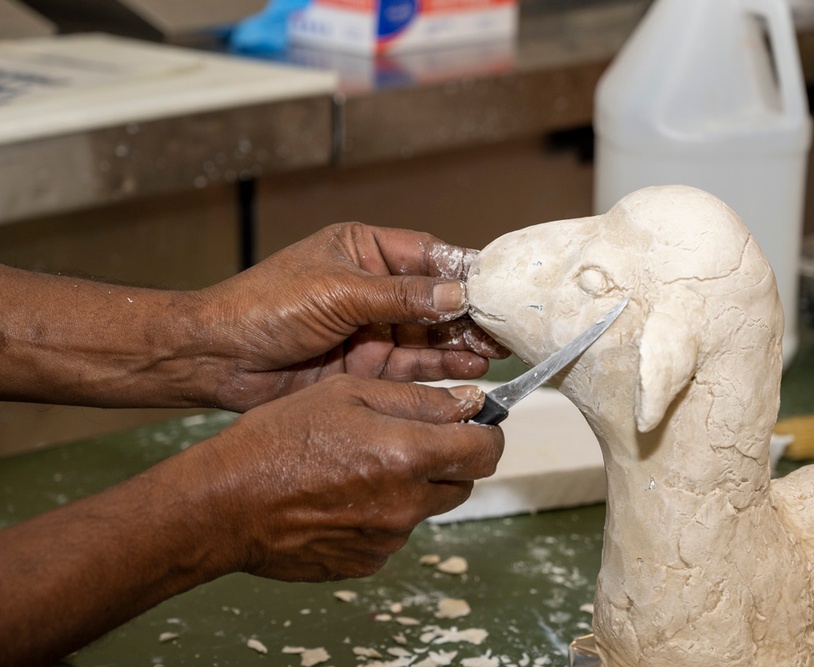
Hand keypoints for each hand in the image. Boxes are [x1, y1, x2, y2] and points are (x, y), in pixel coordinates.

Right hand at [191, 377, 501, 580]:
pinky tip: (344, 496)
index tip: (476, 424)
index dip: (487, 432)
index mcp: (408, 455)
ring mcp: (387, 539)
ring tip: (361, 466)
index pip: (486, 450)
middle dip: (449, 459)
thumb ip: (418, 399)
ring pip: (426, 509)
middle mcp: (407, 504)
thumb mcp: (348, 393)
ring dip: (412, 487)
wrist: (225, 502)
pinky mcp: (366, 562)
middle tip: (410, 440)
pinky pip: (393, 534)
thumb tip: (470, 404)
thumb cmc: (279, 438)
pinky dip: (382, 515)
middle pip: (463, 483)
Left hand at [195, 223, 507, 411]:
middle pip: (436, 300)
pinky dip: (440, 368)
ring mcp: (370, 329)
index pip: (428, 257)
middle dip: (470, 316)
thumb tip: (459, 296)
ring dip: (460, 344)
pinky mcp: (366, 366)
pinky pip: (413, 365)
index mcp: (365, 251)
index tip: (500, 289)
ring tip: (493, 353)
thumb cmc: (264, 307)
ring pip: (429, 335)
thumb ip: (401, 297)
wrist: (218, 359)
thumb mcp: (338, 293)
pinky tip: (468, 369)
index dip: (465, 274)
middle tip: (504, 331)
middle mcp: (373, 288)